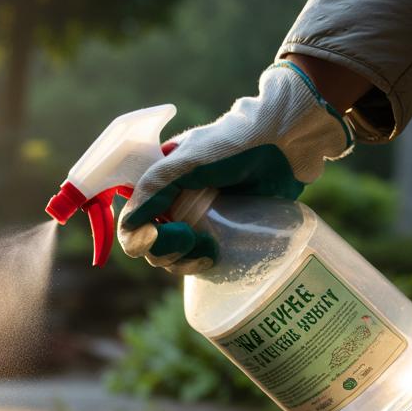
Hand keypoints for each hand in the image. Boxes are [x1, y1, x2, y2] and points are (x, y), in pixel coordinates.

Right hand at [118, 61, 352, 274]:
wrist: (283, 145)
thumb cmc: (232, 146)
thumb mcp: (185, 162)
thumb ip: (154, 189)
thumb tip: (128, 227)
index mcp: (159, 186)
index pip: (132, 222)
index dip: (135, 236)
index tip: (152, 236)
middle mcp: (174, 205)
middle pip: (150, 246)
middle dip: (164, 249)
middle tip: (190, 237)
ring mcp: (198, 222)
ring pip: (172, 259)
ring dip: (182, 261)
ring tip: (208, 250)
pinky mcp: (223, 235)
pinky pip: (199, 262)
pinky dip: (199, 265)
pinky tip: (214, 258)